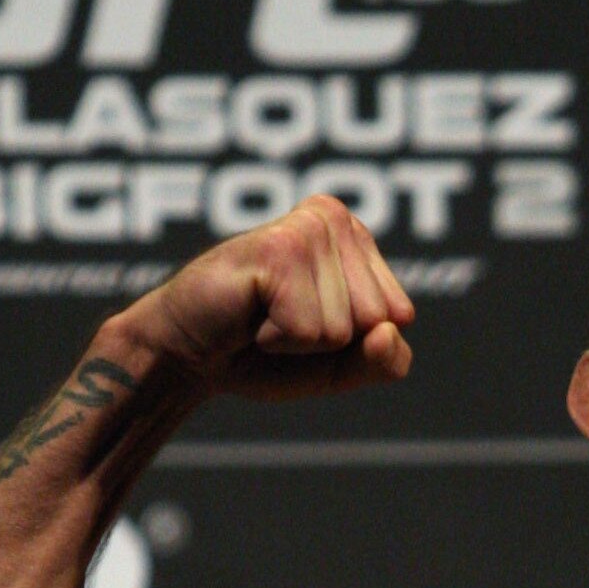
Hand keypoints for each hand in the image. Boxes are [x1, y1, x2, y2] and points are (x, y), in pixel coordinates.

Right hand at [120, 195, 415, 398]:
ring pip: (345, 327)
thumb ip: (385, 361)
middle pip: (377, 318)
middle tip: (279, 320)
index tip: (305, 324)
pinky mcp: (278, 250)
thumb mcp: (342, 367)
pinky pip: (310, 330)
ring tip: (262, 314)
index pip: (399, 315)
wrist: (189, 355)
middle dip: (329, 341)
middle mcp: (335, 220)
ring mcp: (307, 230)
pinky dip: (278, 339)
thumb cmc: (264, 354)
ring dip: (298, 340)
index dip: (353, 342)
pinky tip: (250, 314)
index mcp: (356, 238)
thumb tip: (388, 329)